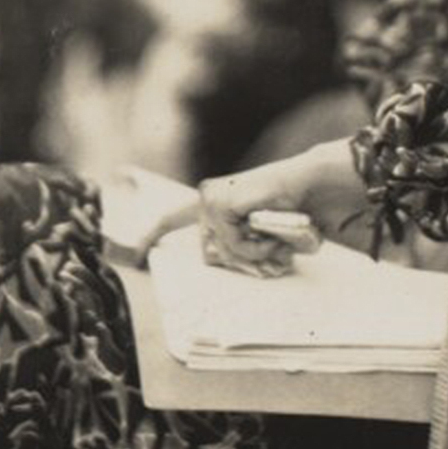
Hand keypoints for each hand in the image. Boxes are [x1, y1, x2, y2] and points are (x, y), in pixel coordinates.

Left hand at [133, 140, 363, 265]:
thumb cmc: (292, 210)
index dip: (155, 235)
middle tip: (273, 254)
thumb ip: (242, 245)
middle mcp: (207, 198)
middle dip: (242, 261)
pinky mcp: (221, 205)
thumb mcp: (262, 232)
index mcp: (215, 201)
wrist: (309, 185)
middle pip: (210, 253)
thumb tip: (226, 263)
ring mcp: (212, 200)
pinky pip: (234, 245)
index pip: (176, 218)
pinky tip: (273, 237)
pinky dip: (258, 247)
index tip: (138, 256)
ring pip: (224, 252)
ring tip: (278, 242)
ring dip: (256, 254)